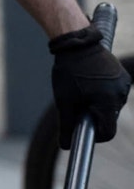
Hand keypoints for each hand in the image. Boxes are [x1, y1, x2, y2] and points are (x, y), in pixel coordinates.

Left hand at [49, 24, 131, 149]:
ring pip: (110, 105)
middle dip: (93, 116)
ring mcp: (124, 84)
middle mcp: (121, 95)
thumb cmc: (69, 71)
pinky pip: (113, 92)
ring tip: (81, 89)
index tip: (80, 128)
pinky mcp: (123, 75)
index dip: (93, 135)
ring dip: (97, 103)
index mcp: (108, 103)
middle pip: (108, 118)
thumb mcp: (64, 100)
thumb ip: (66, 124)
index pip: (107, 132)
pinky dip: (102, 92)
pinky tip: (89, 81)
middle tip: (76, 103)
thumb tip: (66, 146)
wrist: (76, 42)